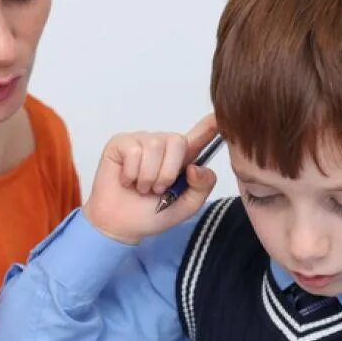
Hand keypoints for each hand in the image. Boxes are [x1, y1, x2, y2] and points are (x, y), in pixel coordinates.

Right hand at [82, 114, 218, 244]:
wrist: (120, 225)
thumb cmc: (151, 214)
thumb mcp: (185, 206)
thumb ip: (201, 187)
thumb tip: (195, 166)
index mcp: (181, 159)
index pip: (200, 136)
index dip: (211, 125)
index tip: (221, 115)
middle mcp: (163, 145)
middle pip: (177, 141)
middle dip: (167, 172)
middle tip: (157, 190)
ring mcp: (141, 141)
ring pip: (154, 147)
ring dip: (147, 176)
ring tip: (141, 187)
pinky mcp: (121, 143)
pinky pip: (133, 150)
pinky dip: (131, 173)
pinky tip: (127, 180)